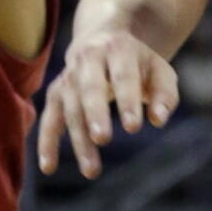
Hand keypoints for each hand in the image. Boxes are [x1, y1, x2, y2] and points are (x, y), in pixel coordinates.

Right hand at [37, 29, 178, 178]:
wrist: (103, 40)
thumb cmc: (138, 64)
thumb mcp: (159, 72)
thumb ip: (165, 95)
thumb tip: (158, 120)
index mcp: (118, 48)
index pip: (123, 75)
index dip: (127, 100)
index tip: (134, 128)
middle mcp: (88, 58)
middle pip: (89, 86)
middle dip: (95, 112)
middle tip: (103, 139)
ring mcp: (69, 75)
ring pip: (70, 107)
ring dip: (79, 138)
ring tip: (92, 171)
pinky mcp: (56, 92)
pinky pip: (49, 118)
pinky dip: (46, 141)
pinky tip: (48, 167)